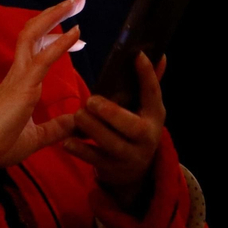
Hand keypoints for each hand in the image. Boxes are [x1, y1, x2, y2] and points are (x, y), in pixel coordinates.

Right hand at [0, 0, 83, 171]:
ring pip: (34, 34)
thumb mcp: (36, 137)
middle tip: (78, 1)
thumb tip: (76, 122)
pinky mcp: (23, 85)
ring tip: (76, 2)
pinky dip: (60, 42)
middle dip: (55, 14)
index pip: (37, 50)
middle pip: (34, 32)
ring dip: (56, 16)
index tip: (77, 35)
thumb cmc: (1, 145)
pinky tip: (75, 31)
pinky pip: (44, 58)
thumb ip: (55, 128)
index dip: (56, 38)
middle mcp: (18, 73)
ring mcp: (19, 76)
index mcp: (19, 82)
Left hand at [63, 52, 167, 207]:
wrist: (135, 173)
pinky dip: (79, 150)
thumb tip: (160, 55)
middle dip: (110, 112)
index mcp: (155, 116)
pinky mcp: (111, 168)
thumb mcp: (146, 110)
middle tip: (90, 100)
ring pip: (111, 143)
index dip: (147, 75)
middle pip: (131, 126)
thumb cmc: (136, 129)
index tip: (137, 55)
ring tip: (79, 115)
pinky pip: (93, 159)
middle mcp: (146, 137)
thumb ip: (149, 83)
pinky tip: (67, 141)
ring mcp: (129, 155)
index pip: (154, 94)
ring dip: (92, 128)